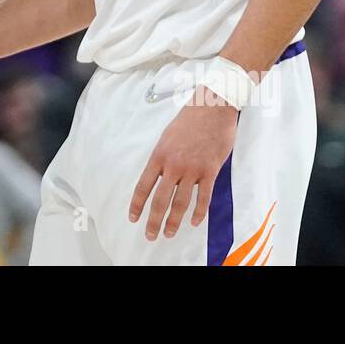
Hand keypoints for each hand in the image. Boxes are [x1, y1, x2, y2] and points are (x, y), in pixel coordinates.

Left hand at [129, 89, 239, 240]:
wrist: (211, 108)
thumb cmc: (189, 120)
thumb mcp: (167, 136)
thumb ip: (163, 158)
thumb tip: (159, 175)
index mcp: (159, 156)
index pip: (143, 186)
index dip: (137, 204)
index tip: (133, 218)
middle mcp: (173, 165)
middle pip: (160, 200)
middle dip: (153, 220)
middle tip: (150, 235)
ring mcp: (192, 169)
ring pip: (181, 202)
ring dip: (174, 221)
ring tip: (169, 233)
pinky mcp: (210, 171)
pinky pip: (203, 197)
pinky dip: (198, 212)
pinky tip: (193, 222)